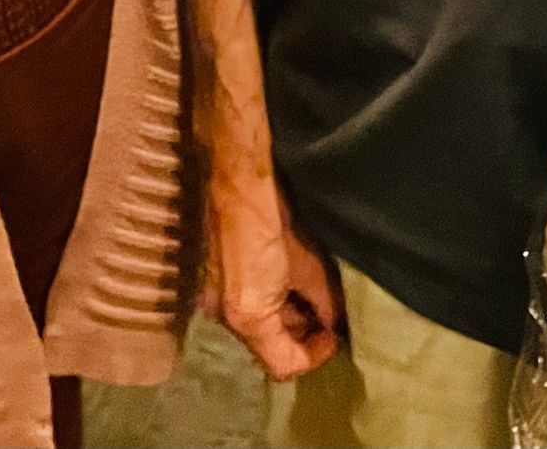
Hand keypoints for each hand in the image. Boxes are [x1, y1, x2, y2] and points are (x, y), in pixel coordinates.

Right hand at [203, 163, 341, 380]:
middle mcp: (225, 318)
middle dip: (300, 335)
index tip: (333, 336)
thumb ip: (323, 302)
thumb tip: (334, 322)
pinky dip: (267, 302)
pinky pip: (245, 305)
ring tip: (310, 295)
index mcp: (248, 319)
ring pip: (256, 326)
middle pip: (267, 346)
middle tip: (326, 315)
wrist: (235, 182)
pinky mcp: (211, 282)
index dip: (314, 356)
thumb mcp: (307, 264)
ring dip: (284, 317)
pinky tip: (286, 280)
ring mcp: (214, 300)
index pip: (283, 364)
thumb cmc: (272, 220)